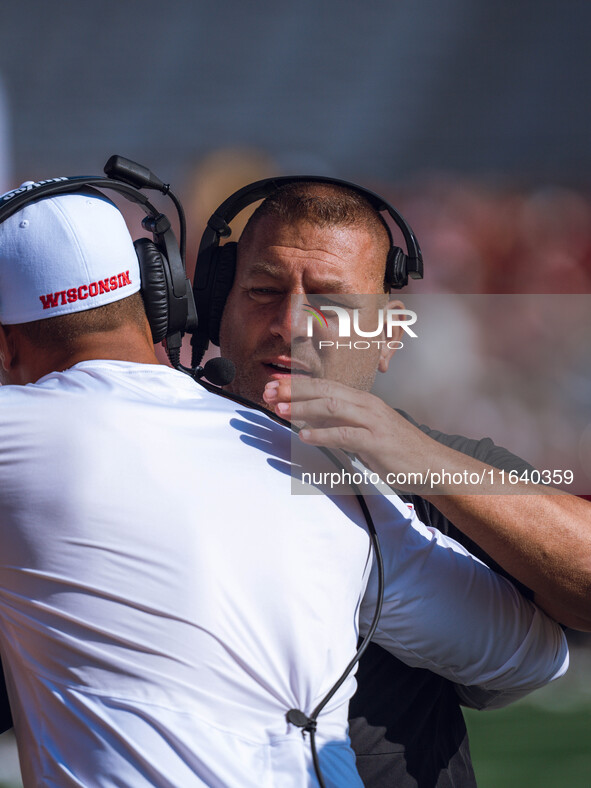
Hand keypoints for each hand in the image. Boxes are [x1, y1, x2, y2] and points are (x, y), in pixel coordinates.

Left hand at [263, 377, 437, 487]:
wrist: (431, 465)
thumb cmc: (396, 450)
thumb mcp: (364, 431)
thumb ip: (339, 423)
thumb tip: (308, 419)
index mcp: (362, 400)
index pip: (325, 385)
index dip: (297, 385)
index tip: (274, 386)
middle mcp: (366, 405)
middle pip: (325, 390)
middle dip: (293, 391)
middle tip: (269, 392)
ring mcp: (373, 421)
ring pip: (332, 407)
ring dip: (302, 408)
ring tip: (280, 410)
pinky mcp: (377, 441)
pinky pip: (346, 434)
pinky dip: (323, 434)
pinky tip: (305, 436)